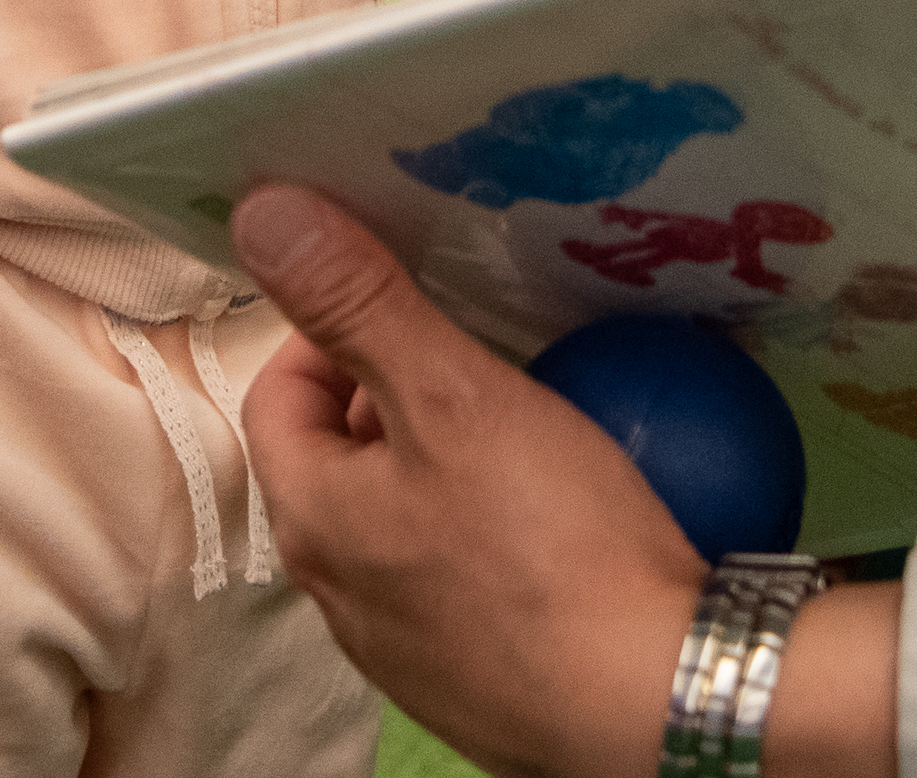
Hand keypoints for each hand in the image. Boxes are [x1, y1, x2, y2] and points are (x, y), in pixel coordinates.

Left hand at [233, 184, 702, 777]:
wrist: (652, 704)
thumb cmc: (549, 548)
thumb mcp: (454, 397)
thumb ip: (361, 304)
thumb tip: (264, 213)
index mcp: (312, 522)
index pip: (279, 395)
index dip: (332, 333)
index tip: (409, 303)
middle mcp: (339, 597)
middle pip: (342, 460)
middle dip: (396, 397)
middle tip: (479, 356)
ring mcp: (406, 651)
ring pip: (405, 523)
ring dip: (448, 466)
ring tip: (529, 427)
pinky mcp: (473, 682)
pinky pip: (463, 581)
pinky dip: (495, 535)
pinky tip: (564, 521)